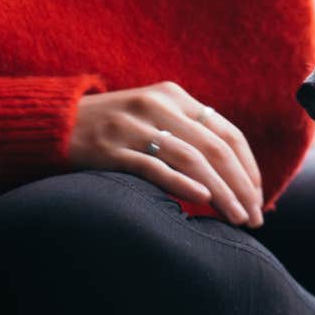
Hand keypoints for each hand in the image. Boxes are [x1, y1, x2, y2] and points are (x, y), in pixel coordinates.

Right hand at [69, 81, 265, 226]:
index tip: (259, 197)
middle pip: (215, 148)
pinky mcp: (110, 148)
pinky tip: (202, 201)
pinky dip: (182, 184)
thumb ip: (188, 134)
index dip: (249, 167)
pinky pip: (155, 167)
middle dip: (241, 186)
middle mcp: (158, 105)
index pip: (227, 132)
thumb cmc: (113, 128)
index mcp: (174, 96)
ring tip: (236, 219)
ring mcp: (133, 126)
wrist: (55, 123)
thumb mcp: (153, 116)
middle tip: (255, 218)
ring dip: (221, 192)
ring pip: (192, 160)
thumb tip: (233, 176)